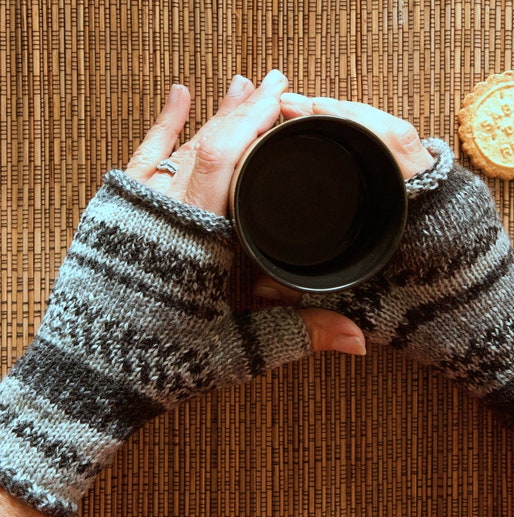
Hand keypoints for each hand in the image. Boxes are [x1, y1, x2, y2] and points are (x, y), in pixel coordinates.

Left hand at [124, 73, 365, 355]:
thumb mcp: (237, 350)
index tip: (285, 99)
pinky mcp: (115, 211)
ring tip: (243, 86)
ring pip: (181, 147)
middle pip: (209, 144)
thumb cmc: (163, 363)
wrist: (91, 372)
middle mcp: (165, 213)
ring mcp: (136, 209)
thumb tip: (360, 340)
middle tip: (277, 83)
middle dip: (246, 110)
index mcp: (198, 240)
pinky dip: (162, 125)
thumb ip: (298, 335)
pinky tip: (179, 95)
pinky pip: (144, 158)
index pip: (226, 160)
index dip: (256, 123)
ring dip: (216, 116)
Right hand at [258, 99, 513, 453]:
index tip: (299, 106)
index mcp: (424, 210)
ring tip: (313, 114)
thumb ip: (312, 298)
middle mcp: (442, 188)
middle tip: (292, 105)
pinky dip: (377, 138)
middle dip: (339, 110)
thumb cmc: (431, 323)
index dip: (341, 116)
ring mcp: (452, 186)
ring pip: (402, 134)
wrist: (487, 333)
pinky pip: (413, 151)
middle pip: (391, 126)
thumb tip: (259, 288)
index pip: (388, 140)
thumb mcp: (364, 308)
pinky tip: (351, 138)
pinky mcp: (453, 191)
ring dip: (357, 121)